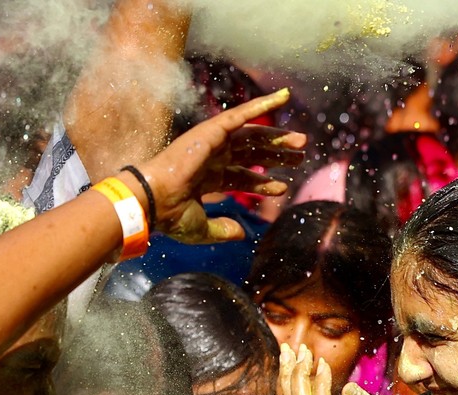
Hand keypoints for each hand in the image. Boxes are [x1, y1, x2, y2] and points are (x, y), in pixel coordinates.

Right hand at [137, 90, 305, 243]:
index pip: (242, 177)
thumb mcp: (202, 228)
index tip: (283, 187)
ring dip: (277, 137)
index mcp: (207, 178)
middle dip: (276, 155)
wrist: (155, 201)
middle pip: (252, 154)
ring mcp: (212, 143)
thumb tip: (243, 234)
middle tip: (300, 157)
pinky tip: (284, 97)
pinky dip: (262, 104)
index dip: (263, 183)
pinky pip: (242, 114)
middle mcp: (212, 157)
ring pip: (252, 136)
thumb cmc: (171, 216)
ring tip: (302, 142)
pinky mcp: (212, 130)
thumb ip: (222, 230)